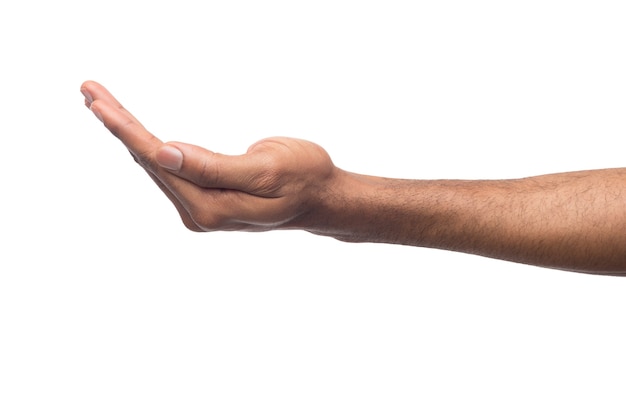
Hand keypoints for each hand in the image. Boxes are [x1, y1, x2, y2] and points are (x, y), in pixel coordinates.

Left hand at [80, 81, 339, 231]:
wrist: (322, 196)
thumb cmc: (304, 177)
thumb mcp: (267, 168)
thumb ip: (215, 167)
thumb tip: (165, 155)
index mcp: (211, 208)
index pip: (160, 162)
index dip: (128, 131)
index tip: (98, 103)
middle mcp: (199, 213)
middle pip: (150, 163)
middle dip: (119, 126)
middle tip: (89, 90)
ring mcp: (201, 208)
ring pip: (156, 164)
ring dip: (129, 133)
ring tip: (101, 103)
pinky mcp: (205, 198)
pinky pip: (169, 169)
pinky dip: (148, 145)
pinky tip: (134, 133)